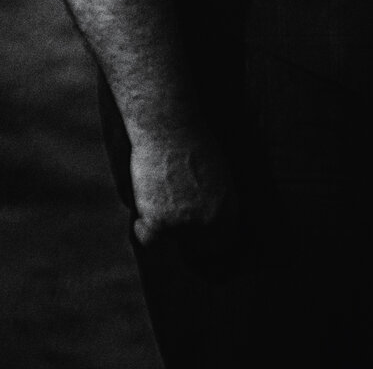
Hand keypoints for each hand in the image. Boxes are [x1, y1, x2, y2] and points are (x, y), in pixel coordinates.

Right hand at [128, 133, 244, 265]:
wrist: (170, 125)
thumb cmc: (192, 139)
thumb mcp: (217, 171)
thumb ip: (215, 198)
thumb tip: (205, 217)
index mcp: (230, 209)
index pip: (223, 243)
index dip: (208, 240)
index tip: (195, 237)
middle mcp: (211, 222)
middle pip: (197, 249)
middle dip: (185, 238)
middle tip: (172, 222)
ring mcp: (185, 224)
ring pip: (169, 242)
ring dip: (162, 227)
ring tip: (158, 201)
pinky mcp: (159, 222)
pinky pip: (147, 239)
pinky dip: (142, 229)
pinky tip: (142, 214)